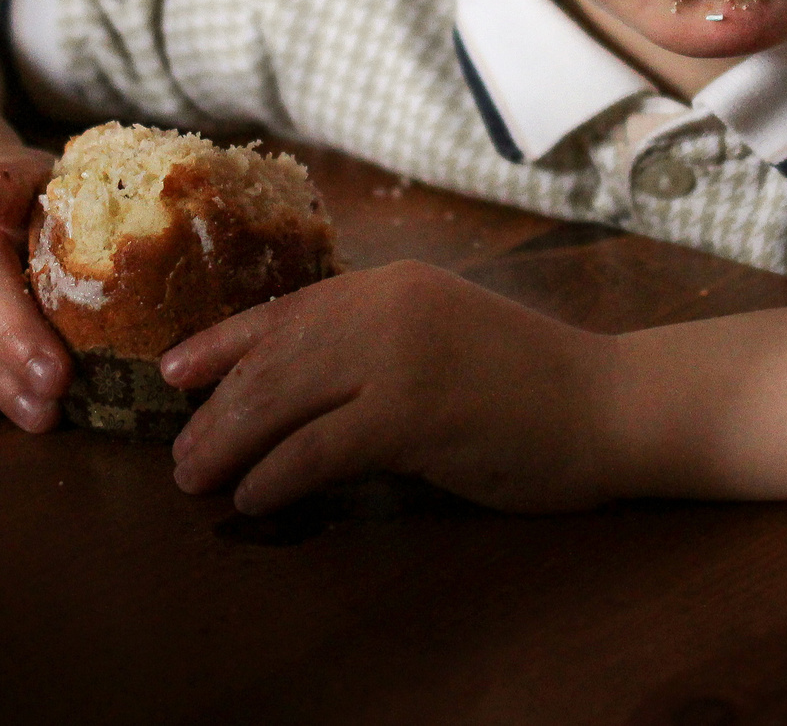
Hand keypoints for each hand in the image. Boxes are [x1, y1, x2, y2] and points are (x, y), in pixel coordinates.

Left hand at [161, 261, 620, 514]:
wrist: (611, 402)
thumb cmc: (529, 382)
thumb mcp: (441, 337)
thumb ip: (376, 347)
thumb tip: (295, 389)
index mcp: (390, 286)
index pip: (283, 312)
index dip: (220, 344)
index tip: (174, 374)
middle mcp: (386, 308)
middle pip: (272, 361)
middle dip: (215, 411)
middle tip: (180, 456)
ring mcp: (399, 357)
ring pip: (282, 401)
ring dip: (230, 446)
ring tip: (199, 481)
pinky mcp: (413, 413)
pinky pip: (320, 448)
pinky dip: (277, 476)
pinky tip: (255, 499)